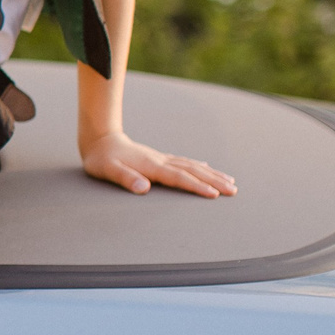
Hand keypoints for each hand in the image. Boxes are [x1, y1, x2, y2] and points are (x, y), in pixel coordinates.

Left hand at [83, 130, 237, 197]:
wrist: (99, 139)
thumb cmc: (102, 159)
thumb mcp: (108, 170)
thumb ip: (125, 178)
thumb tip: (143, 188)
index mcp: (151, 166)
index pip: (179, 178)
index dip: (196, 186)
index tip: (215, 194)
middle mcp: (161, 161)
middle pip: (192, 171)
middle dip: (214, 181)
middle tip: (234, 190)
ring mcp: (161, 158)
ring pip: (192, 166)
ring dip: (212, 174)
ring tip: (230, 181)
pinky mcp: (159, 158)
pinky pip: (184, 162)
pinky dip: (198, 166)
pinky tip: (206, 168)